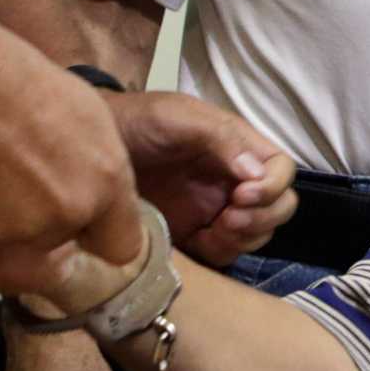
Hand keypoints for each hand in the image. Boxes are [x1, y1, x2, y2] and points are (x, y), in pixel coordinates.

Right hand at [0, 27, 144, 264]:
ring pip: (18, 236)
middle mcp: (68, 210)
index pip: (122, 246)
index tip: (88, 220)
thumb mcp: (89, 117)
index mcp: (106, 181)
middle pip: (63, 237)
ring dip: (6, 212)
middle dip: (47, 213)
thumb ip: (103, 171)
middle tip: (21, 167)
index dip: (102, 233)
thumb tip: (105, 200)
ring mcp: (19, 226)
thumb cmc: (16, 79)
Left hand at [105, 90, 297, 265]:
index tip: (241, 195)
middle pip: (279, 206)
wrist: (88, 150)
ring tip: (211, 232)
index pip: (281, 170)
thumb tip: (255, 173)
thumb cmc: (137, 123)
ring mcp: (217, 209)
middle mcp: (235, 180)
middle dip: (262, 217)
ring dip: (244, 238)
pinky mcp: (195, 235)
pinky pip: (226, 252)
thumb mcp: (179, 118)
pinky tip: (198, 242)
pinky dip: (221, 252)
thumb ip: (220, 139)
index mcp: (239, 148)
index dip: (272, 187)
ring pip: (258, 233)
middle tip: (227, 219)